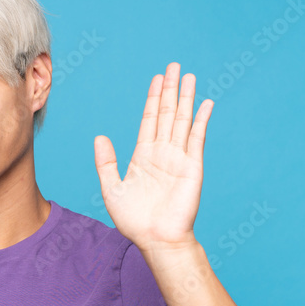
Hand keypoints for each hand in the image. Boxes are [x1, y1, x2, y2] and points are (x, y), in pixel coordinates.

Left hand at [93, 62, 213, 252]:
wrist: (156, 239)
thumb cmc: (134, 220)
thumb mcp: (112, 188)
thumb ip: (106, 162)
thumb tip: (99, 137)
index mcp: (143, 156)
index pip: (150, 119)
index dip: (153, 98)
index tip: (157, 79)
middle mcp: (162, 153)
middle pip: (167, 113)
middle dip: (170, 90)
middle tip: (174, 66)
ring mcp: (179, 158)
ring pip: (182, 120)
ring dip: (186, 98)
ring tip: (189, 76)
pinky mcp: (193, 167)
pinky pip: (197, 138)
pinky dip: (201, 120)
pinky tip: (205, 104)